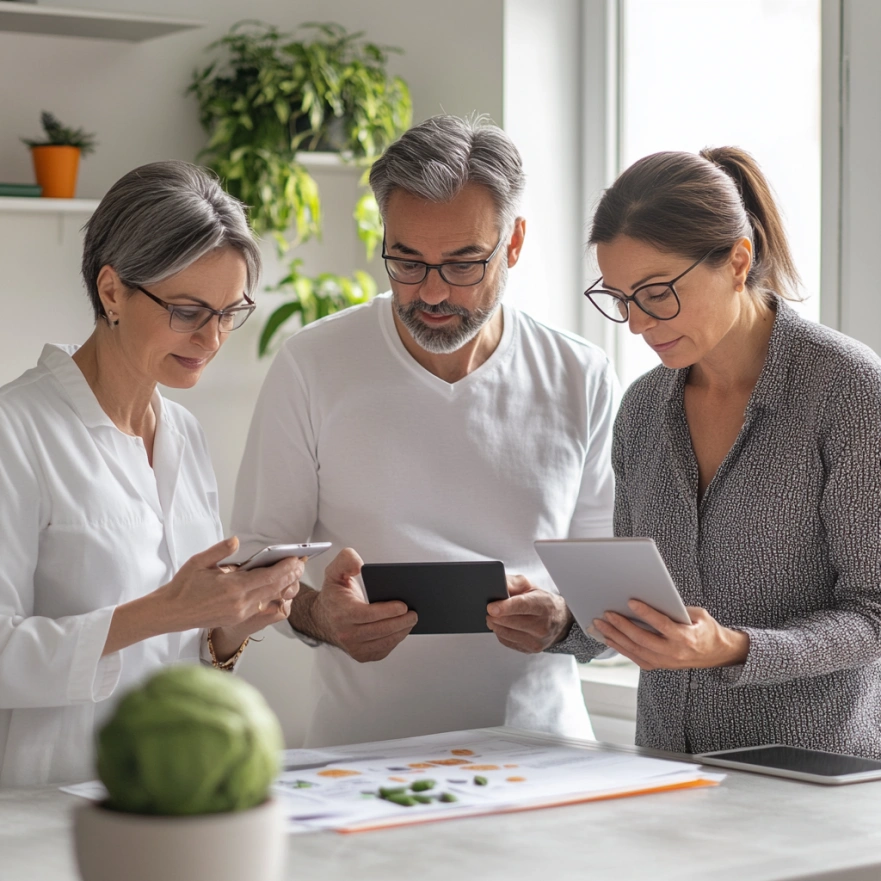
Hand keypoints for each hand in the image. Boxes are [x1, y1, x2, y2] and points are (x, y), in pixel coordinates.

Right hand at [158, 537, 303, 634]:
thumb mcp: (199, 562)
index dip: (286, 567)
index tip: (296, 558)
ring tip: (293, 573)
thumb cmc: (184, 585)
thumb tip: (236, 541)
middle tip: (301, 563)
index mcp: (233, 587)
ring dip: (285, 586)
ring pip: (271, 598)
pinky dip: (273, 596)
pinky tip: (278, 587)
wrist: (171, 612)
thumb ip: (220, 550)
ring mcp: (240, 613)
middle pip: (275, 588)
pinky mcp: (237, 619)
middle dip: (291, 575)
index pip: (269, 576)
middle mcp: (240, 603)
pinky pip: (262, 607)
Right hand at [310, 548, 417, 662]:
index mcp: (341, 612)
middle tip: (414, 613)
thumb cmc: (334, 595)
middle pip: (379, 630)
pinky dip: (395, 640)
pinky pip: (382, 650)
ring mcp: (353, 647)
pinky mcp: (361, 655)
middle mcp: (346, 633)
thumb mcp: (334, 572)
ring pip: (383, 642)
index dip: (387, 611)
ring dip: (401, 632)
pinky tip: (402, 630)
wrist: (323, 618)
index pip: (367, 614)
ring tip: (412, 620)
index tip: (404, 606)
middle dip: (401, 622)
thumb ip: (345, 561)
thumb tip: (359, 564)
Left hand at [485, 574, 573, 652]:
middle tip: (489, 609)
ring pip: (506, 633)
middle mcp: (542, 625)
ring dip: (495, 625)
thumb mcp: (530, 586)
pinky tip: (502, 626)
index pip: (522, 606)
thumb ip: (514, 583)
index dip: (505, 607)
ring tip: (493, 616)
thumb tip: (498, 586)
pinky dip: (500, 633)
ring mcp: (537, 640)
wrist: (559, 620)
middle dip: (495, 616)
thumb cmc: (542, 601)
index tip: (490, 607)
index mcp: (544, 605)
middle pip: (511, 622)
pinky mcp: (530, 650)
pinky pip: (507, 642)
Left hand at [592, 601, 749, 670]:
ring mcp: (666, 662)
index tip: (631, 601)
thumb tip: (651, 598)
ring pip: (636, 650)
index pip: (663, 625)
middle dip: (622, 626)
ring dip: (616, 637)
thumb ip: (676, 609)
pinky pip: (636, 658)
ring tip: (600, 625)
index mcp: (687, 638)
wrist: (716, 653)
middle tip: (607, 614)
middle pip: (643, 640)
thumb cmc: (705, 629)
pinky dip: (621, 648)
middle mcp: (675, 653)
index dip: (646, 613)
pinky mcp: (659, 665)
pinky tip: (609, 638)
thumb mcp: (698, 614)